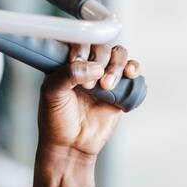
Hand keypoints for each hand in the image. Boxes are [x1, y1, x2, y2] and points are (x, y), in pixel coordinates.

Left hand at [38, 43, 140, 157]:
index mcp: (66, 63)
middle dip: (100, 60)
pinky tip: (130, 74)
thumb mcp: (52, 94)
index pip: (79, 41)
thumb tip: (94, 67)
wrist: (72, 145)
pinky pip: (131, 71)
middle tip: (90, 85)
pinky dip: (134, 67)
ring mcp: (104, 77)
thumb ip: (68, 75)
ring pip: (118, 55)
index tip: (77, 62)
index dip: (82, 49)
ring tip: (107, 85)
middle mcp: (86, 67)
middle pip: (102, 47)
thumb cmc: (56, 119)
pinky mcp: (119, 89)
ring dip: (116, 65)